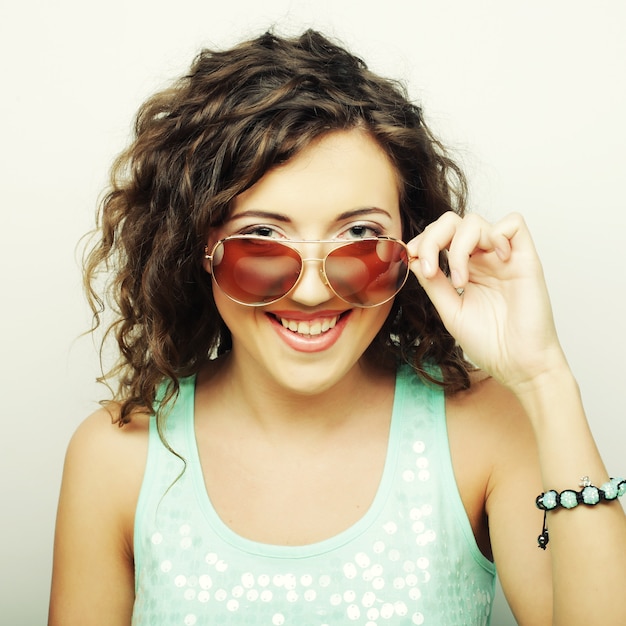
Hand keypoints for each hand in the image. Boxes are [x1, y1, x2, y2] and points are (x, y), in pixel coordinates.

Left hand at [407, 212, 567, 391]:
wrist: (518, 364)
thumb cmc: (489, 343)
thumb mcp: (450, 310)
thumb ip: (434, 284)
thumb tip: (413, 259)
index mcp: (465, 269)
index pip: (440, 237)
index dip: (423, 241)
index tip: (410, 257)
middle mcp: (483, 259)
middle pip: (453, 221)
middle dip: (433, 237)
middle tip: (429, 266)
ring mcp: (503, 257)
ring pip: (475, 221)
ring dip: (459, 247)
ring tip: (461, 281)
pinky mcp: (526, 259)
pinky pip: (513, 224)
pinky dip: (496, 235)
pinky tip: (494, 261)